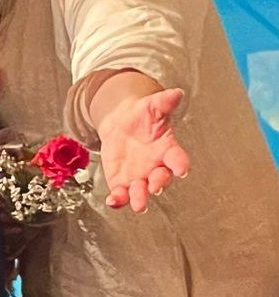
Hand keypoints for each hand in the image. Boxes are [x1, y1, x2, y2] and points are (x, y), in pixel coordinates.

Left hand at [97, 87, 189, 211]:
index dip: (181, 164)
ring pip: (142, 192)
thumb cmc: (142, 117)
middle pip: (161, 179)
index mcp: (167, 149)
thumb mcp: (151, 106)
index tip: (182, 169)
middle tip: (154, 187)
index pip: (178, 158)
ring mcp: (139, 177)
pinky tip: (113, 201)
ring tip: (137, 203)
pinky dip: (118, 200)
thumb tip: (176, 93)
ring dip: (140, 198)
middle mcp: (156, 167)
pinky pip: (121, 195)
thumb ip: (163, 102)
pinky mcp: (122, 183)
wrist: (120, 124)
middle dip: (158, 184)